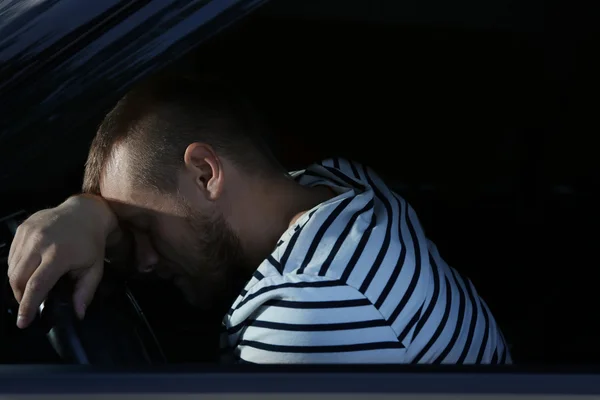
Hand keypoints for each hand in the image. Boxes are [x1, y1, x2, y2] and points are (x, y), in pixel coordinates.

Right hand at [7, 195, 117, 327]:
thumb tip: (78, 314)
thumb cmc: (91, 243)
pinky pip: (12, 255)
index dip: (28, 306)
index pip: (37, 285)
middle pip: (18, 279)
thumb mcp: (94, 268)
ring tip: (31, 287)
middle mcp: (39, 243)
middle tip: (30, 304)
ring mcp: (28, 234)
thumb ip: (85, 292)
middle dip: (21, 297)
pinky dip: (16, 268)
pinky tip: (29, 270)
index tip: (23, 322)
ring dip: (18, 283)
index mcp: (59, 254)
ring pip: (12, 268)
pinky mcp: (22, 229)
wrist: (85, 212)